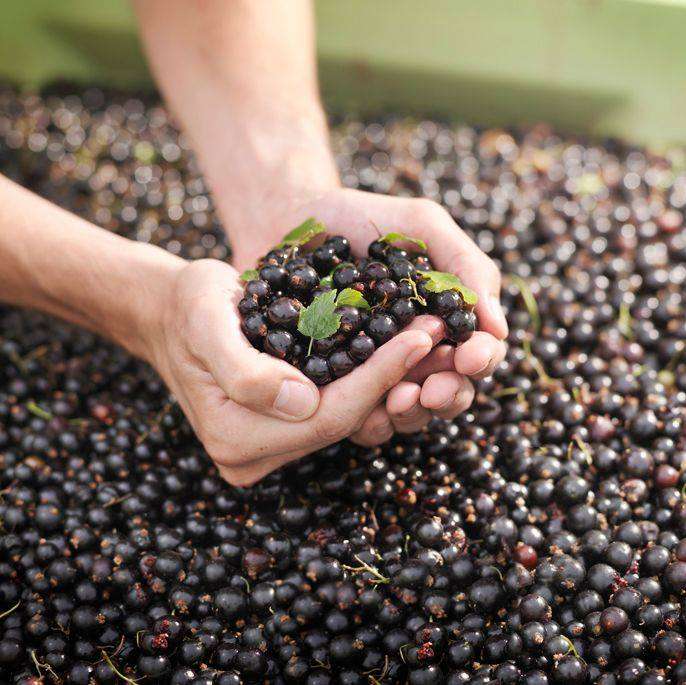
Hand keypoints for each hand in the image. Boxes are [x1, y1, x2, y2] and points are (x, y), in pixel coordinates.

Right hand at [148, 258, 437, 485]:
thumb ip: (243, 369)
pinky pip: (334, 409)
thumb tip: (299, 403)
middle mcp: (251, 456)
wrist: (170, 315)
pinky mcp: (280, 433)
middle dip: (394, 376)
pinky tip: (398, 352)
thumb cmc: (187, 308)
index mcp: (234, 437)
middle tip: (436, 330)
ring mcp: (267, 449)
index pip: (327, 414)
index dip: (380, 375)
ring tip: (428, 339)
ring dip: (389, 380)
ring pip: (345, 417)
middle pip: (343, 420)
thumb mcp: (206, 321)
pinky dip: (367, 381)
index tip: (421, 334)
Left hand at [230, 187, 508, 441]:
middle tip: (433, 390)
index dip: (481, 359)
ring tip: (397, 399)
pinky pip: (358, 417)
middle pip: (450, 391)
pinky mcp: (337, 383)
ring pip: (409, 413)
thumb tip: (499, 327)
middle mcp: (415, 351)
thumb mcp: (419, 225)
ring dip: (411, 414)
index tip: (470, 356)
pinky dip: (367, 421)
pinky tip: (363, 411)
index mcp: (444, 319)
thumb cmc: (359, 217)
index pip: (478, 351)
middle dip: (449, 395)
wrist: (286, 219)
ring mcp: (376, 371)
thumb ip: (464, 266)